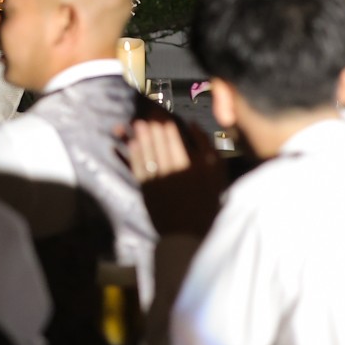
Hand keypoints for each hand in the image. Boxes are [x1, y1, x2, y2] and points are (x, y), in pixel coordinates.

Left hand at [122, 116, 223, 237]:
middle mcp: (173, 170)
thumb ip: (207, 148)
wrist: (188, 233)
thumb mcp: (216, 174)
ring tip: (136, 122)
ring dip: (139, 136)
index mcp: (192, 166)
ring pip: (146, 152)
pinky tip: (128, 144)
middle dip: (152, 125)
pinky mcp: (146, 188)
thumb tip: (193, 125)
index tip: (162, 112)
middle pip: (159, 142)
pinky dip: (130, 154)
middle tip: (147, 111)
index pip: (175, 138)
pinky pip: (136, 167)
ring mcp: (157, 179)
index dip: (166, 123)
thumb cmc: (207, 201)